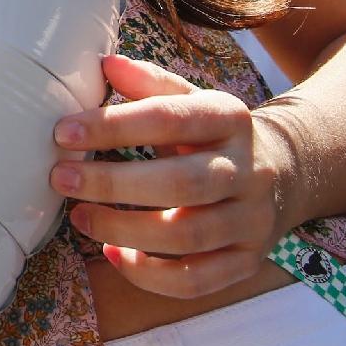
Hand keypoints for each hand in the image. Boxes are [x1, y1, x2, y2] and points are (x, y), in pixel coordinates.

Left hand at [49, 54, 286, 298]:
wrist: (284, 173)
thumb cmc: (212, 134)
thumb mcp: (191, 99)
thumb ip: (149, 84)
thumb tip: (106, 65)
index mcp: (230, 118)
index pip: (170, 118)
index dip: (114, 126)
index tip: (63, 133)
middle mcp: (247, 170)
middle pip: (182, 183)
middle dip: (113, 184)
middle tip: (61, 178)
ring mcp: (252, 220)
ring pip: (188, 236)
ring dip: (124, 230)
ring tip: (79, 216)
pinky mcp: (247, 260)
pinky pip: (198, 280)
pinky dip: (150, 275)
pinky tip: (114, 254)